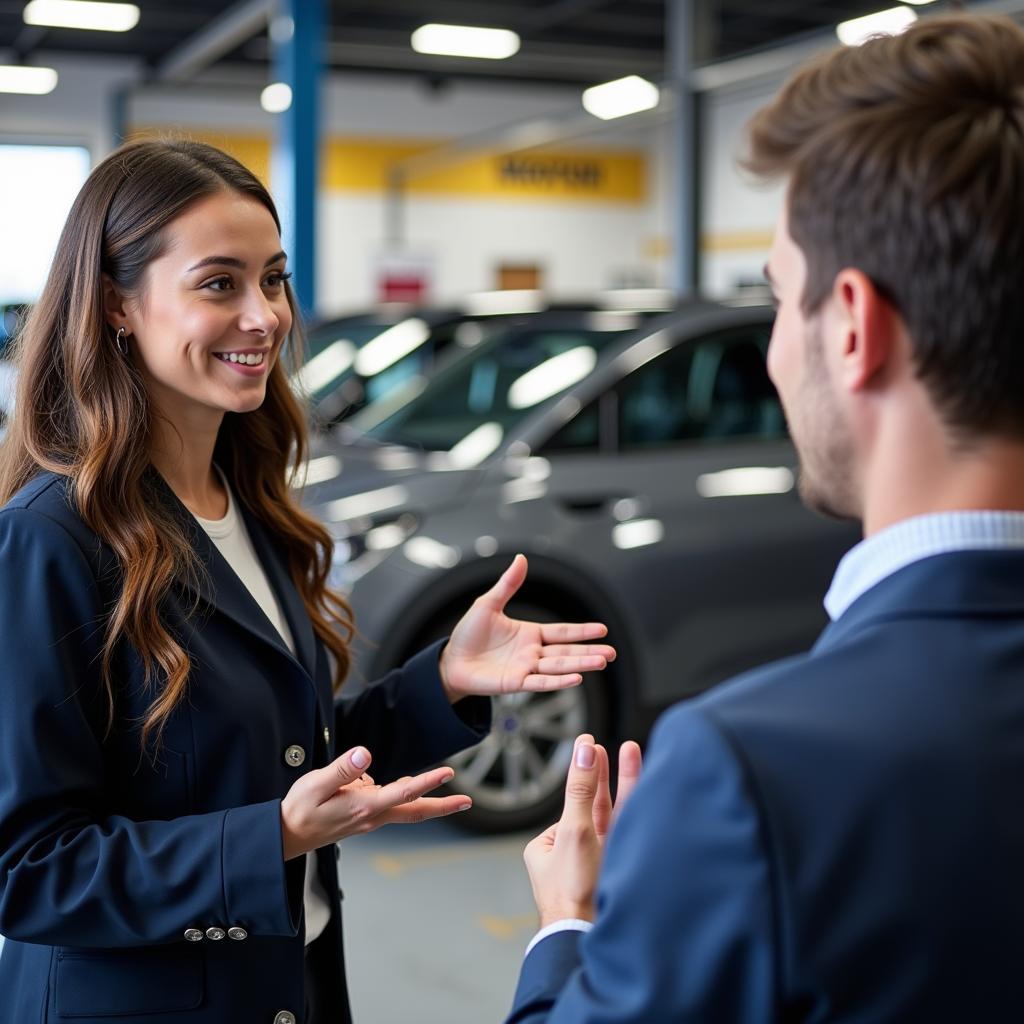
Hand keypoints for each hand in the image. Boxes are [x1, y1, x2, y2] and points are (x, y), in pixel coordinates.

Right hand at [280, 745, 470, 859]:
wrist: (285, 838)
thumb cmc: (298, 810)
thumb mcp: (314, 784)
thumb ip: (341, 769)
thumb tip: (365, 753)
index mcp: (363, 807)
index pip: (402, 793)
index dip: (427, 782)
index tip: (448, 774)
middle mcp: (371, 816)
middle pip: (414, 810)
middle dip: (442, 805)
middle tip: (468, 802)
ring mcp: (368, 819)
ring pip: (400, 804)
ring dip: (418, 795)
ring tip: (429, 780)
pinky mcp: (362, 817)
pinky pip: (383, 800)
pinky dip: (388, 790)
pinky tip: (364, 780)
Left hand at [438, 554, 615, 702]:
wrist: (451, 660)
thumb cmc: (468, 634)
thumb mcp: (488, 604)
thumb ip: (508, 584)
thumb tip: (521, 558)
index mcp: (530, 634)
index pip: (562, 632)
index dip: (582, 631)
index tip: (603, 630)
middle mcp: (532, 653)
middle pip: (567, 651)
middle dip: (589, 651)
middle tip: (612, 653)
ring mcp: (526, 668)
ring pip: (559, 666)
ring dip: (580, 665)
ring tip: (601, 662)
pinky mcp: (516, 683)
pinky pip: (541, 682)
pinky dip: (558, 681)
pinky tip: (576, 678)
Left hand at [524, 734, 642, 926]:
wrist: (587, 935)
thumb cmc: (572, 891)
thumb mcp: (574, 829)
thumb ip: (581, 789)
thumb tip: (584, 750)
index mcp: (548, 847)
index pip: (572, 801)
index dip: (585, 772)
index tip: (590, 744)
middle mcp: (572, 853)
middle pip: (594, 805)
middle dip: (604, 774)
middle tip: (607, 746)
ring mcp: (596, 862)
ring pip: (613, 816)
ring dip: (623, 784)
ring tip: (630, 751)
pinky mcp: (616, 868)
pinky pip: (626, 831)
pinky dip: (635, 809)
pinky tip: (646, 789)